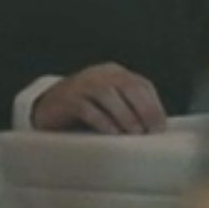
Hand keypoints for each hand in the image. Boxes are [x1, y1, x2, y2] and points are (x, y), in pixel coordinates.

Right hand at [31, 63, 166, 133]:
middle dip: (144, 109)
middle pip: (128, 86)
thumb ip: (128, 107)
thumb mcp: (109, 103)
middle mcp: (102, 74)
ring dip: (125, 116)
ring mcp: (83, 84)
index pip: (141, 84)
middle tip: (151, 131)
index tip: (161, 126)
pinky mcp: (68, 99)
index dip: (154, 105)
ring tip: (135, 134)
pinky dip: (103, 122)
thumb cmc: (85, 108)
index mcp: (115, 73)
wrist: (46, 107)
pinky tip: (112, 134)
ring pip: (109, 95)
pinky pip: (88, 108)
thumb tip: (153, 128)